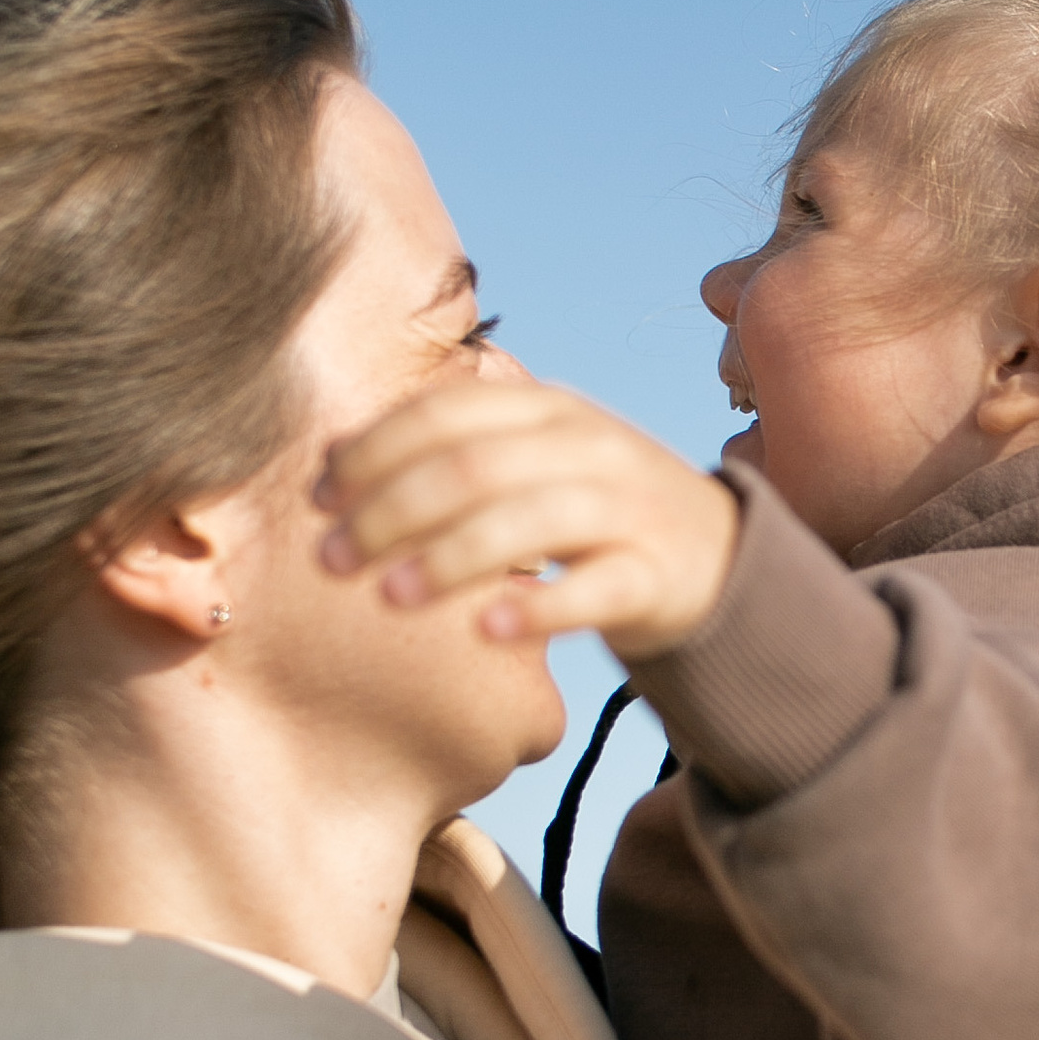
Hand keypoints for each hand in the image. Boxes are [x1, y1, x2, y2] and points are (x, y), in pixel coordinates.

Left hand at [314, 377, 739, 663]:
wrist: (719, 558)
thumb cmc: (594, 513)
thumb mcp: (532, 461)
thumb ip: (451, 451)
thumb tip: (332, 458)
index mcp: (548, 410)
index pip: (447, 414)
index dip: (374, 451)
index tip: (319, 499)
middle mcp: (589, 448)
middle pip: (475, 467)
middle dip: (390, 511)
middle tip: (332, 560)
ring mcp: (627, 509)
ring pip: (530, 520)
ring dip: (449, 557)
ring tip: (389, 596)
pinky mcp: (656, 575)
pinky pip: (595, 590)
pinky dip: (539, 607)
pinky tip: (485, 629)